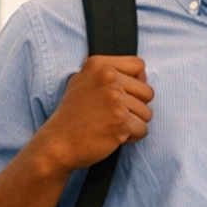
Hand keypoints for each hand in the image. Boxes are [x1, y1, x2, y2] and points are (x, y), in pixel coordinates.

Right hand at [42, 56, 153, 176]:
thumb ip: (100, 71)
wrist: (58, 143)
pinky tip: (113, 136)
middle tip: (114, 115)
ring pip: (147, 112)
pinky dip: (132, 137)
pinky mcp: (121, 120)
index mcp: (99, 65)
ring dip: (134, 123)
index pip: (138, 65)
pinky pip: (143, 129)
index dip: (137, 82)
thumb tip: (115, 63)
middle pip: (147, 91)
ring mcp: (115, 99)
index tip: (125, 95)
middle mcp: (108, 78)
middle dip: (137, 107)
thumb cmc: (71, 116)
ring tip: (111, 125)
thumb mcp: (79, 81)